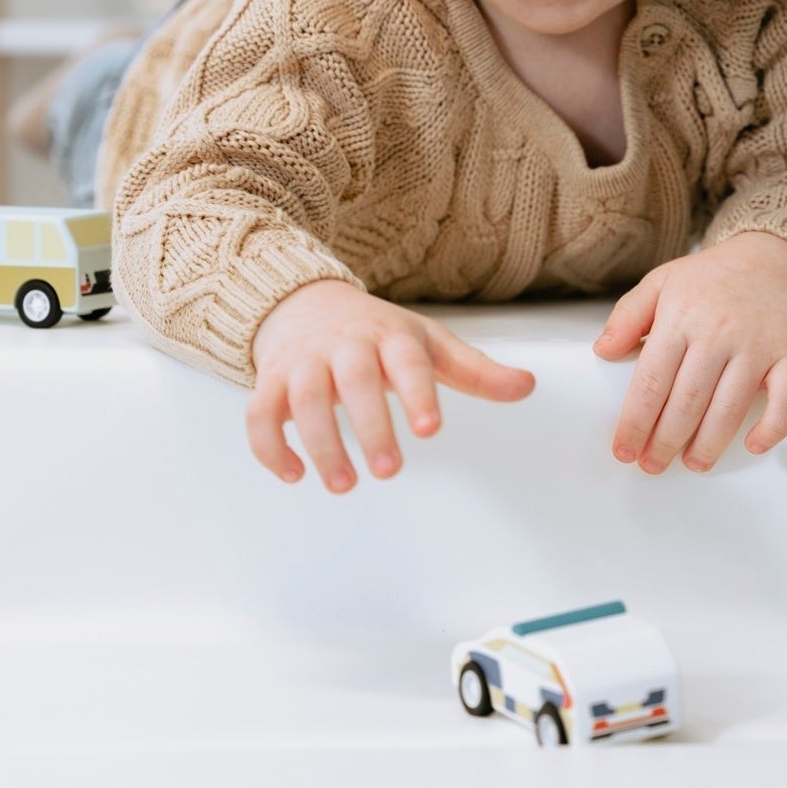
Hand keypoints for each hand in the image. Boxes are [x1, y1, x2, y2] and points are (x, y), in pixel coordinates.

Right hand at [247, 279, 534, 490]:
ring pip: (303, 398)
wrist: (306, 302)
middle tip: (390, 470)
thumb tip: (527, 386)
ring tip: (343, 485)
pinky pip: (259, 412)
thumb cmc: (378, 333)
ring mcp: (305, 361)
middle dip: (370, 425)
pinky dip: (268, 446)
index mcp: (390, 336)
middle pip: (353, 380)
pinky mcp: (271, 380)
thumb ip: (475, 371)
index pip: (406, 360)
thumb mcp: (429, 344)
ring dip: (321, 443)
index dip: (418, 393)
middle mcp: (345, 345)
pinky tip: (293, 475)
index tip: (430, 430)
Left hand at [593, 231, 786, 473]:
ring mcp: (759, 343)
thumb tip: (602, 350)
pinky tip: (753, 445)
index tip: (624, 450)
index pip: (652, 380)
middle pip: (688, 400)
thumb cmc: (713, 278)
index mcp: (681, 316)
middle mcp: (719, 331)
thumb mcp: (663, 282)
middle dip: (666, 441)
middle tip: (653, 465)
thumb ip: (628, 315)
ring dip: (709, 443)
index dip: (635, 422)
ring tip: (693, 464)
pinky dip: (773, 427)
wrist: (776, 258)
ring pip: (731, 406)